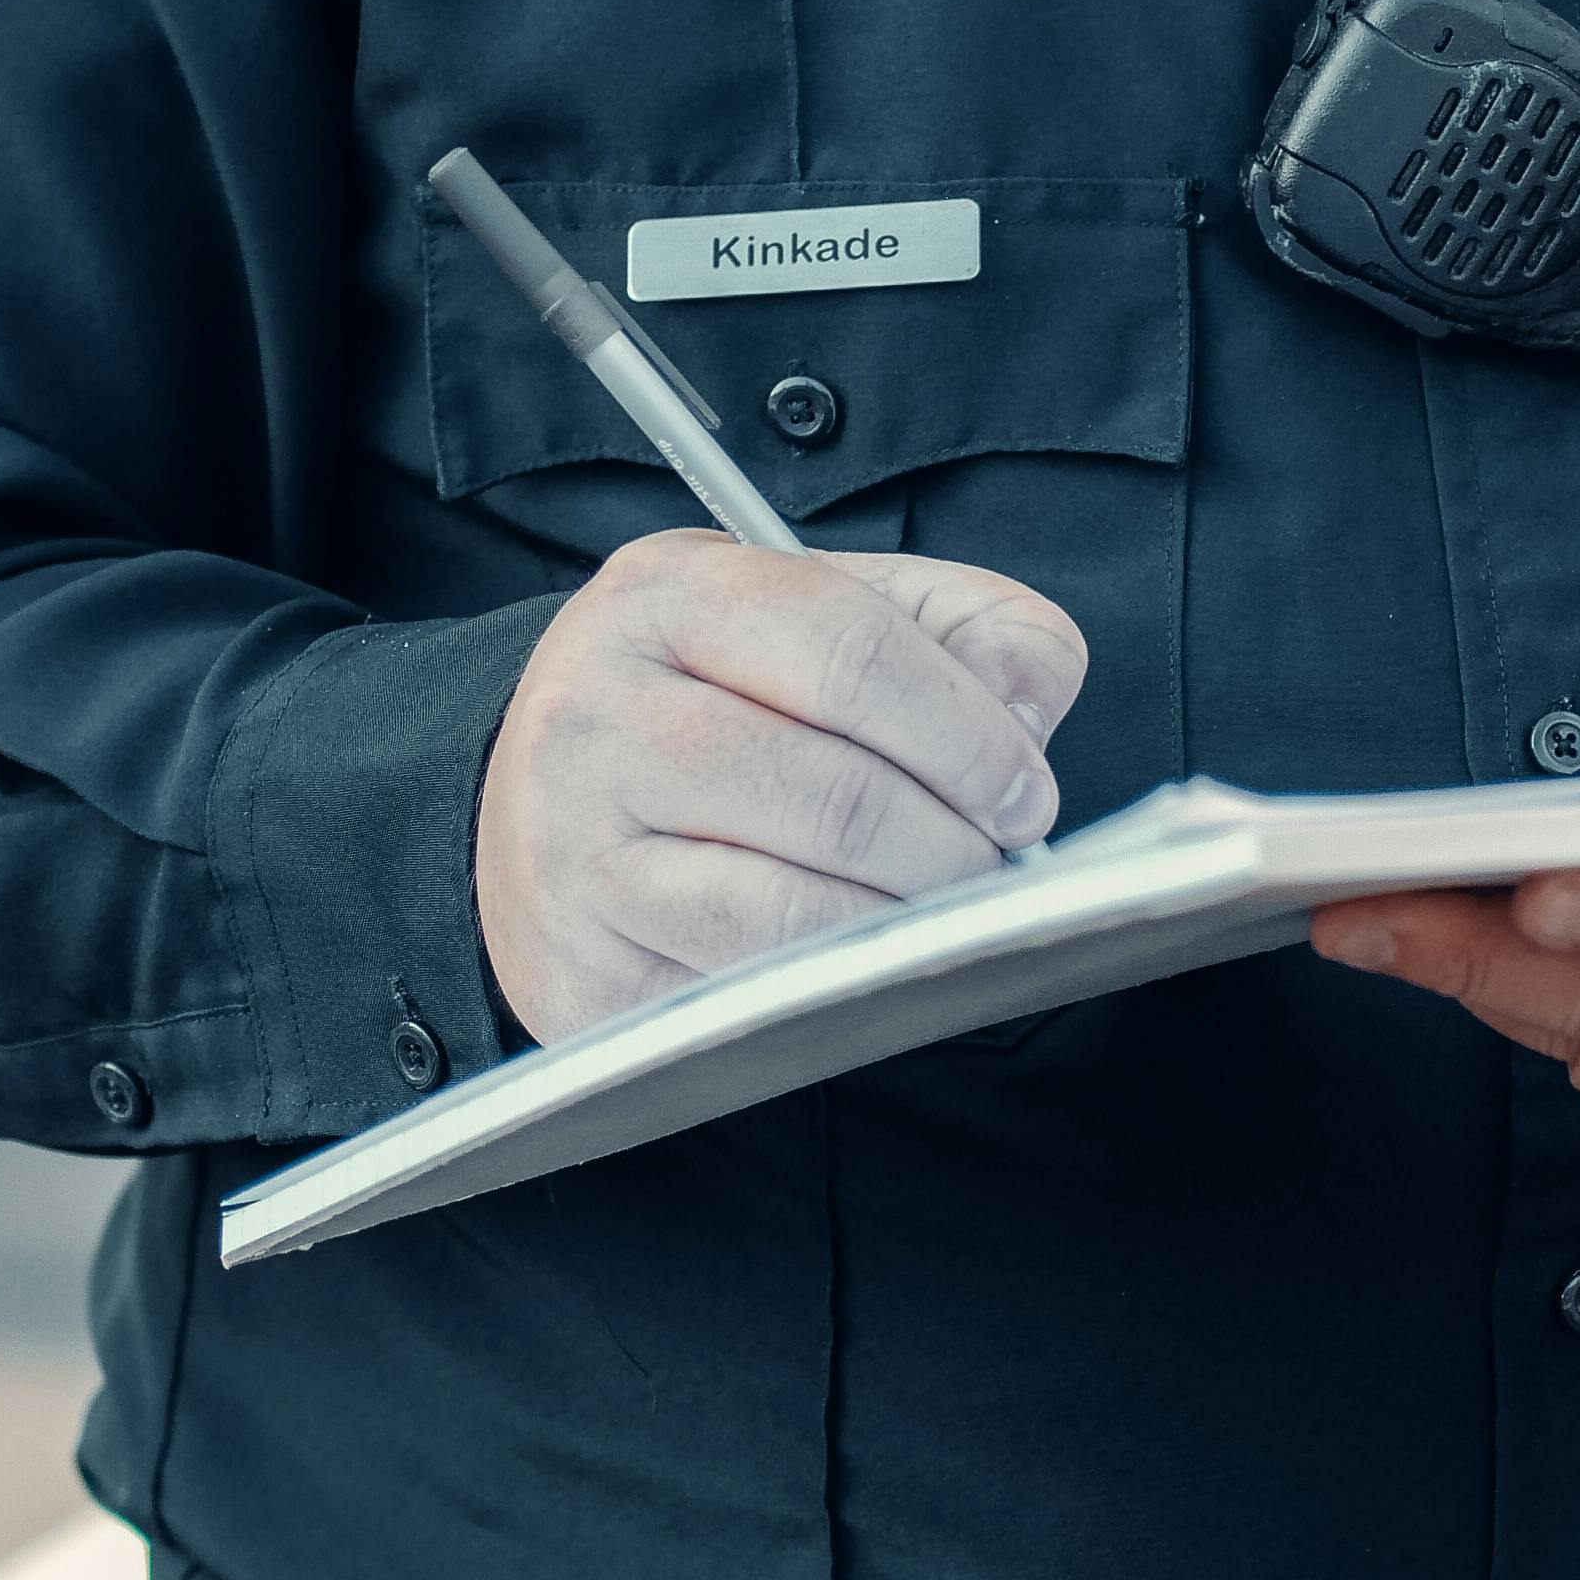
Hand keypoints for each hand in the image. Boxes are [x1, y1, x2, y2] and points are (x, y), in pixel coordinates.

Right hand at [476, 534, 1088, 1045]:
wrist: (549, 799)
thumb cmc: (725, 696)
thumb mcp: (836, 612)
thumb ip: (964, 628)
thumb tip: (1029, 710)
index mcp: (669, 594)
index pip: (854, 653)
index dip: (971, 733)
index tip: (1025, 789)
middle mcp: (597, 711)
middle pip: (836, 792)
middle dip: (954, 842)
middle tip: (995, 860)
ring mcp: (571, 846)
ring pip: (792, 904)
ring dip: (903, 920)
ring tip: (935, 905)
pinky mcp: (580, 965)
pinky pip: (745, 985)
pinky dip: (831, 978)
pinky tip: (856, 953)